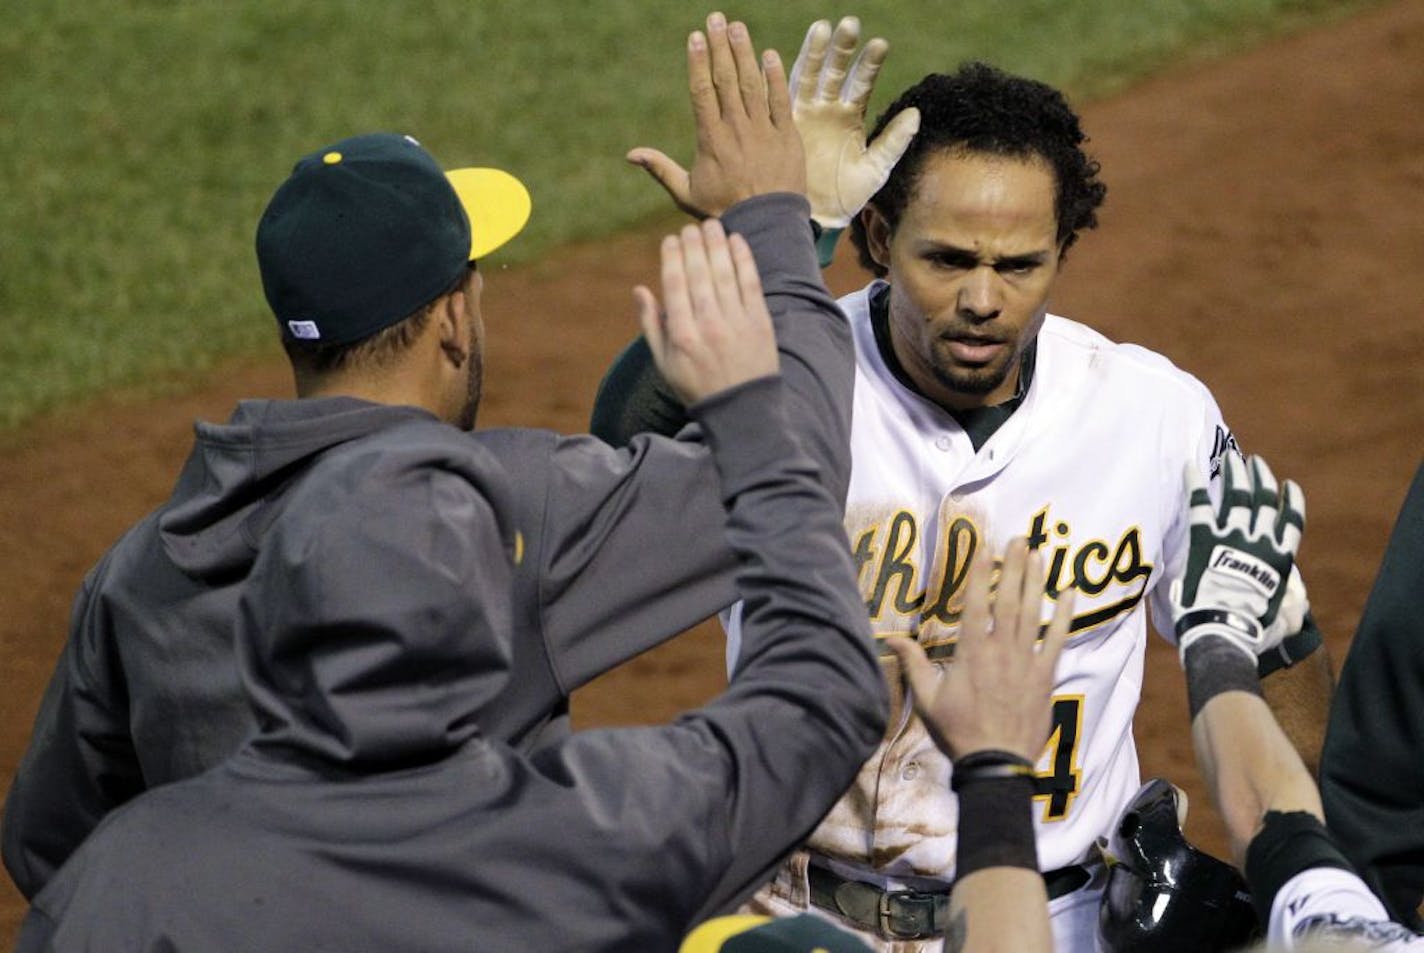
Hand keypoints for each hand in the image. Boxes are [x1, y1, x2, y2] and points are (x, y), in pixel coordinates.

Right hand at [628, 12, 804, 217]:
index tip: (695, 38)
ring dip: (744, 52)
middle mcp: (736, 129)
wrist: (766, 225)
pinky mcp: (787, 136)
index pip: (702, 92)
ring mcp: (763, 130)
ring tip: (737, 27)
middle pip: (727, 79)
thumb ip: (660, 169)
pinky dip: (774, 77)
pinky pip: (780, 101)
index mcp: (710, 139)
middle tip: (716, 18)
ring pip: (752, 84)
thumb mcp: (686, 193)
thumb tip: (630, 154)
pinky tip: (768, 55)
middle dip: (720, 46)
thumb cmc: (723, 211)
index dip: (698, 62)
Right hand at [634, 218, 777, 404]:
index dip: (672, 256)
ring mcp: (736, 323)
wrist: (742, 409)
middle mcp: (708, 325)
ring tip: (712, 226)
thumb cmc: (698, 386)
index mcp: (681, 335)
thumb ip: (651, 325)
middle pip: (699, 274)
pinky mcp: (760, 322)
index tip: (671, 239)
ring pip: (724, 274)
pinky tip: (737, 241)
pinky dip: (743, 260)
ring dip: (717, 245)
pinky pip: (751, 283)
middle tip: (690, 228)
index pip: (674, 284)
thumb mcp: (665, 363)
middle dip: (693, 245)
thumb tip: (639, 290)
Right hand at [790, 17, 919, 227]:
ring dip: (815, 53)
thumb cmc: (848, 194)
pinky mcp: (785, 126)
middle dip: (842, 48)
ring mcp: (805, 114)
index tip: (879, 44)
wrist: (819, 216)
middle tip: (849, 24)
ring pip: (809, 76)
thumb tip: (915, 113)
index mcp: (851, 116)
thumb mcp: (875, 168)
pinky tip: (780, 56)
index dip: (870, 64)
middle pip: (836, 71)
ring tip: (822, 29)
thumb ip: (894, 141)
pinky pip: (781, 98)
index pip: (862, 82)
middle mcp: (828, 109)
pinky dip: (779, 78)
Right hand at [888, 538, 1073, 761]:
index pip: (974, 602)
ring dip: (1036, 580)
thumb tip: (892, 638)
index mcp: (970, 652)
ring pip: (1032, 612)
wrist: (996, 764)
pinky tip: (1070, 593)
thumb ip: (914, 665)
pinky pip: (1057, 639)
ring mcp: (1026, 660)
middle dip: (1014, 566)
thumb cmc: (958, 732)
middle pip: (1008, 598)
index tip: (985, 547)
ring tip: (1040, 553)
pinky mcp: (1045, 675)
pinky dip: (1064, 615)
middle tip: (1020, 538)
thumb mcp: (927, 700)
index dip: (980, 572)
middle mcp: (1000, 649)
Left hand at [1170, 454, 1306, 663]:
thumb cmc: (1252, 634)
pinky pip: (1199, 505)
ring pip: (1236, 496)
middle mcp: (1259, 542)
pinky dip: (1195, 484)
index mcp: (1280, 559)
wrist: (1224, 632)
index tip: (1288, 486)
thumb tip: (1295, 599)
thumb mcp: (1281, 621)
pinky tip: (1190, 467)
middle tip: (1254, 462)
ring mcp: (1231, 538)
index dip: (1290, 502)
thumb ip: (1288, 605)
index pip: (1291, 522)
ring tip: (1233, 458)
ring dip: (1235, 474)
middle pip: (1263, 501)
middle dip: (1260, 478)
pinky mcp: (1203, 539)